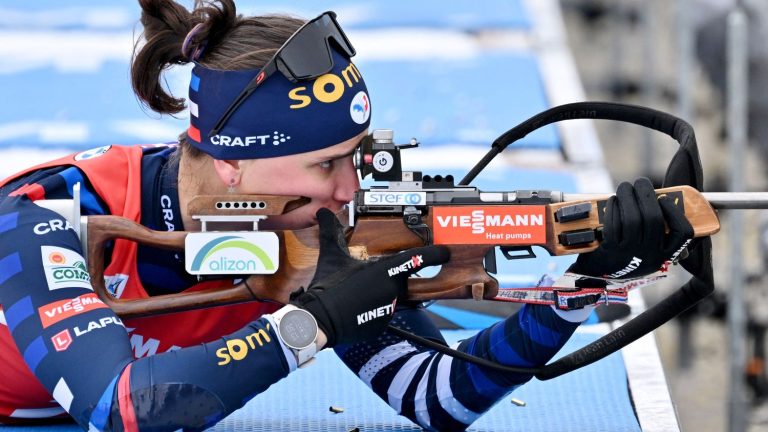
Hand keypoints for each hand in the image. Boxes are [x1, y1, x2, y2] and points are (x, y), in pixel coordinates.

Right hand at [291, 208, 449, 346]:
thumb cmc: (328, 287)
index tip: (445, 253)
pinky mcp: (382, 325)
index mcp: (385, 270)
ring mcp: (389, 309)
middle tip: (367, 279)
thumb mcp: (331, 257)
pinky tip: (355, 307)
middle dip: (387, 277)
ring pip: (389, 296)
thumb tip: (323, 213)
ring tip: (355, 294)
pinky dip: (372, 309)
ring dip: (377, 293)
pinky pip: (382, 313)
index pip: (416, 259)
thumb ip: (331, 233)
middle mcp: (393, 289)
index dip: (433, 255)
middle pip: (398, 279)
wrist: (320, 321)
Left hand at [568, 178, 692, 278]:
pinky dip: (614, 208)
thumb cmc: (627, 255)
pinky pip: (614, 224)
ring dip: (628, 197)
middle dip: (646, 194)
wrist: (599, 276)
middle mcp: (650, 256)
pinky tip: (613, 200)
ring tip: (625, 187)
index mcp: (666, 255)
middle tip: (640, 182)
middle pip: (653, 219)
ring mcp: (630, 254)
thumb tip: (660, 198)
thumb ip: (658, 231)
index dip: (675, 212)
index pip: (683, 233)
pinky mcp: (610, 250)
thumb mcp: (649, 250)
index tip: (663, 199)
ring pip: (633, 219)